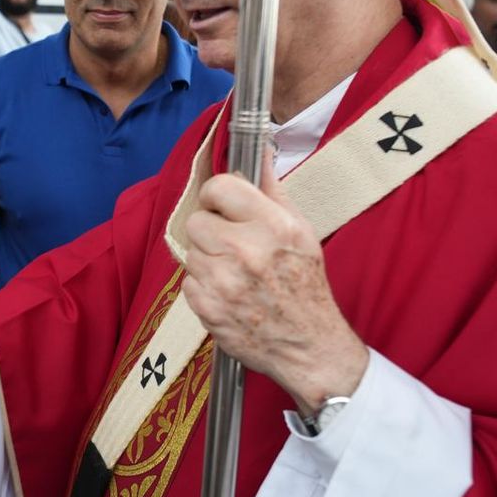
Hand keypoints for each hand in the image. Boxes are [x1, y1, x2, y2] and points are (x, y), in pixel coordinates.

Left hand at [179, 155, 368, 413]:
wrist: (307, 344)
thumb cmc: (305, 284)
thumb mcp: (299, 230)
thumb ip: (273, 189)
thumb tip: (262, 152)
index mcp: (271, 225)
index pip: (218, 188)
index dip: (216, 197)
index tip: (222, 207)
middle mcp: (245, 250)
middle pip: (196, 221)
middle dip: (211, 231)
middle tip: (232, 245)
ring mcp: (223, 281)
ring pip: (191, 252)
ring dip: (208, 259)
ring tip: (235, 272)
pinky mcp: (207, 307)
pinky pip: (188, 281)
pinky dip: (203, 286)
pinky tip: (228, 293)